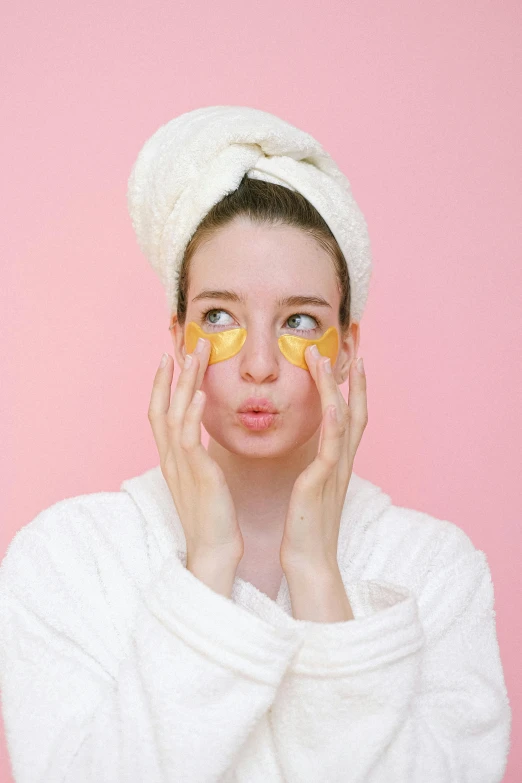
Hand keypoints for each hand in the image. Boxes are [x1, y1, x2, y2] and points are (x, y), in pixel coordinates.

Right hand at [148, 339, 243, 564]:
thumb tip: (202, 439)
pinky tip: (201, 395)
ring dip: (183, 384)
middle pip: (164, 407)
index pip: (161, 413)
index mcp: (173, 459)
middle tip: (185, 344)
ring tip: (194, 357)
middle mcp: (171, 459)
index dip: (163, 384)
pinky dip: (192, 414)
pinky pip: (189, 440)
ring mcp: (181, 467)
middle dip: (173, 374)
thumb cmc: (213, 517)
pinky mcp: (196, 476)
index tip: (170, 358)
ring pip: (174, 416)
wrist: (214, 551)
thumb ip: (198, 456)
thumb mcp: (202, 480)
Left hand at [279, 348, 367, 574]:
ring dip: (336, 389)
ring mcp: (335, 472)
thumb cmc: (306, 527)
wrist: (309, 561)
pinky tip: (333, 404)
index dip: (353, 388)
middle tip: (349, 348)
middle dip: (353, 379)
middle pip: (356, 412)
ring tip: (327, 361)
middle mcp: (342, 462)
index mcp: (338, 463)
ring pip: (344, 422)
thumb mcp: (311, 488)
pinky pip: (332, 449)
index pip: (351, 417)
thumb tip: (310, 451)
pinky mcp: (321, 484)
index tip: (351, 360)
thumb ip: (314, 466)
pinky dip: (335, 424)